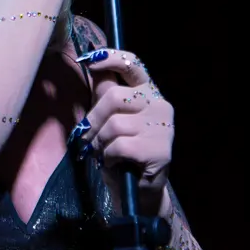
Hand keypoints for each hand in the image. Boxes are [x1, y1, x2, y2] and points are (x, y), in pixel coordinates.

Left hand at [70, 47, 173, 213]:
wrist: (136, 191)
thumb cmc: (120, 150)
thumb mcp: (109, 118)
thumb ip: (104, 92)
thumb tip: (92, 61)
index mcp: (148, 92)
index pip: (133, 65)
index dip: (111, 58)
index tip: (89, 59)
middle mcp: (160, 104)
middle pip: (114, 97)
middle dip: (92, 119)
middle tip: (86, 137)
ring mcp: (163, 127)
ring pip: (114, 124)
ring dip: (99, 142)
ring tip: (103, 153)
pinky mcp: (160, 150)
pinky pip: (118, 146)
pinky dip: (107, 156)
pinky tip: (114, 163)